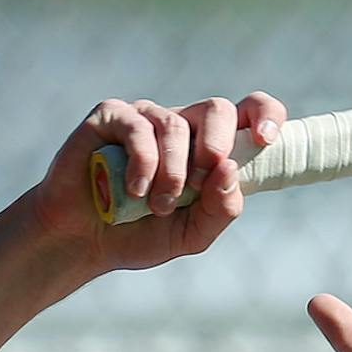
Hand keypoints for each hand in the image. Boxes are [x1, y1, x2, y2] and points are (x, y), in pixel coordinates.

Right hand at [29, 93, 287, 273]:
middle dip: (216, 146)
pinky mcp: (110, 117)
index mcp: (207, 148)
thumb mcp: (192, 234)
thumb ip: (221, 208)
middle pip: (218, 108)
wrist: (83, 242)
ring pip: (177, 125)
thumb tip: (231, 170)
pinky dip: (143, 163)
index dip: (265, 115)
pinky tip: (133, 190)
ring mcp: (145, 118)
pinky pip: (138, 128)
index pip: (248, 112)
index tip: (267, 140)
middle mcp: (180, 126)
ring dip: (173, 173)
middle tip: (198, 184)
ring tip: (156, 206)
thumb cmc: (139, 233)